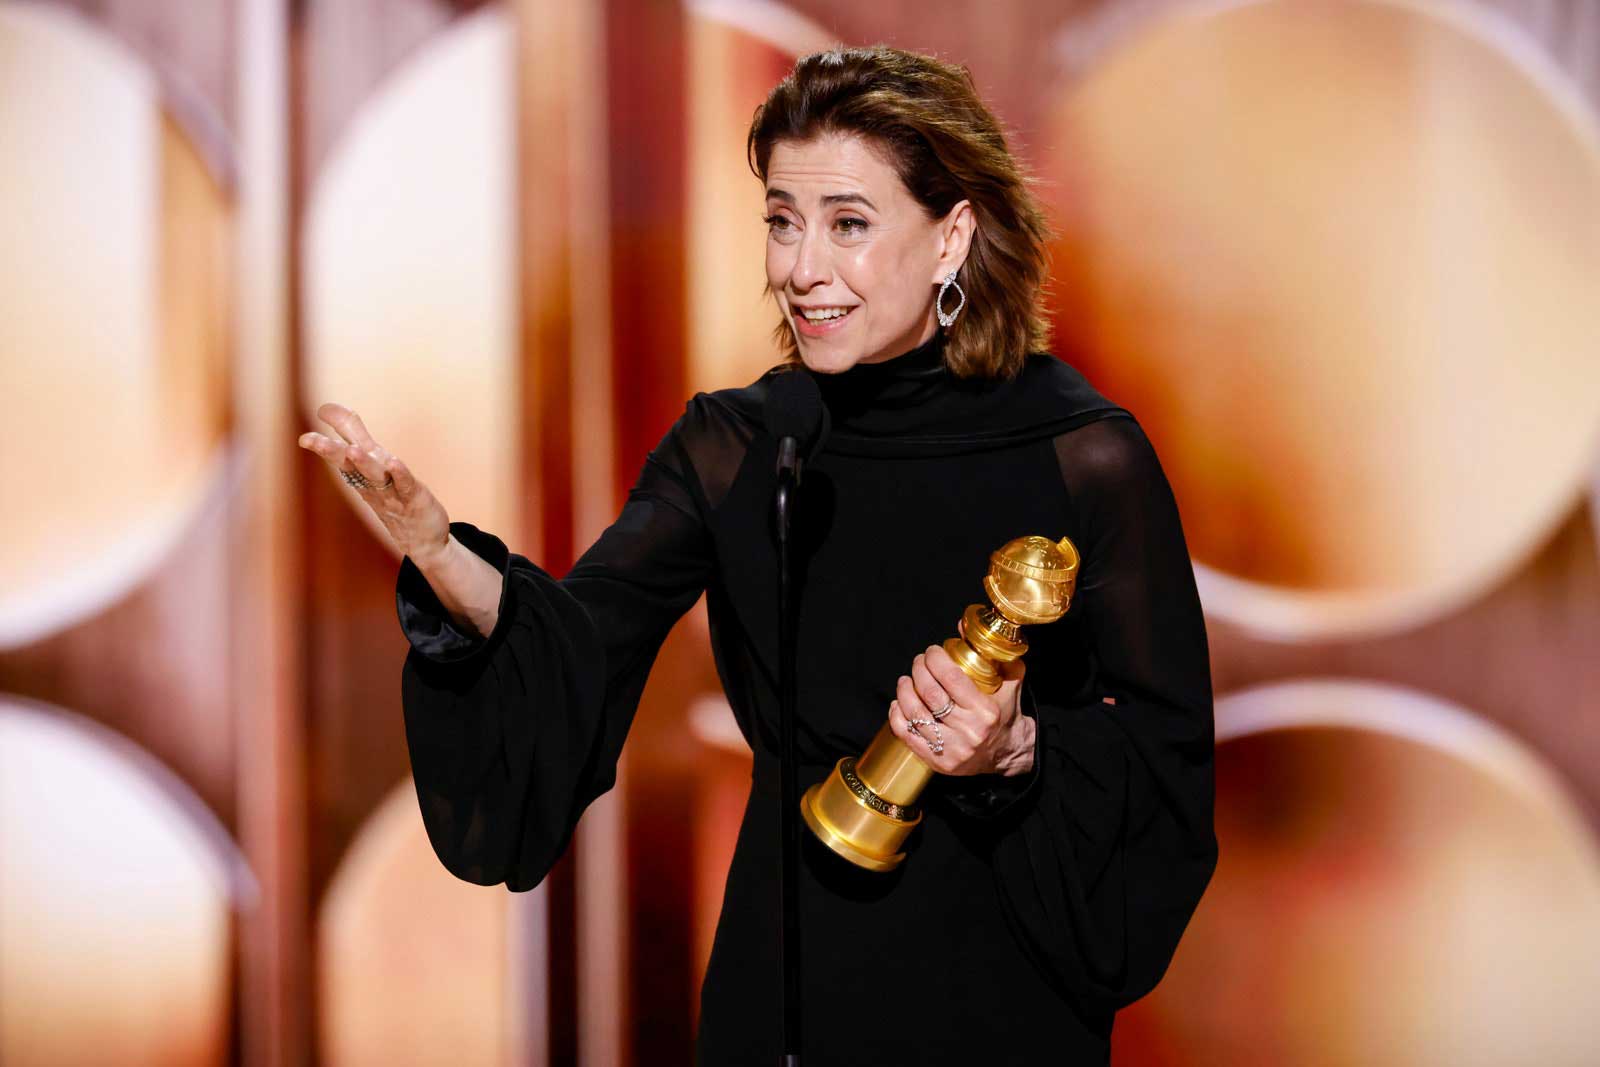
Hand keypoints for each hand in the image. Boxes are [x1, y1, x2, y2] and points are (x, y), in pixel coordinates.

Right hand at [297, 402, 450, 565]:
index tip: (306, 429)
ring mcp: (391, 492)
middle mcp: (371, 483)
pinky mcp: (413, 498)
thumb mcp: (371, 464)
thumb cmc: (394, 498)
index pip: (338, 455)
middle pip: (348, 465)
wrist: (423, 542)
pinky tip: (393, 463)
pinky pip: (404, 485)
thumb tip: (327, 408)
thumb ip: (353, 434)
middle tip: (309, 439)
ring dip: (363, 463)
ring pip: (373, 475)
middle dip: (330, 451)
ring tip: (351, 450)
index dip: (323, 442)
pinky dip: (399, 474)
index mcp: (359, 475)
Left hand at [886, 617, 1031, 776]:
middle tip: (918, 662)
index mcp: (985, 711)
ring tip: (906, 680)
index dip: (935, 660)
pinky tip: (899, 703)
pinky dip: (897, 716)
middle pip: (930, 694)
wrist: (1008, 753)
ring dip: (904, 692)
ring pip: (915, 714)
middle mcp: (968, 731)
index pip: (951, 678)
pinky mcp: (938, 762)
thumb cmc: (1006, 713)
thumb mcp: (1010, 681)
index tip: (932, 651)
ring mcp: (952, 749)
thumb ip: (993, 653)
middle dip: (918, 671)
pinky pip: (907, 736)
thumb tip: (963, 625)